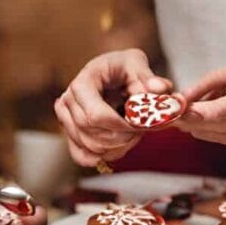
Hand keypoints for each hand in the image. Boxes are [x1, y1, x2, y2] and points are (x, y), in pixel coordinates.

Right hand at [54, 49, 173, 166]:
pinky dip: (99, 158)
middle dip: (120, 138)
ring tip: (133, 135)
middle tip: (141, 132)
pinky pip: (79, 154)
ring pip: (86, 145)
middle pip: (90, 132)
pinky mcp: (69, 129)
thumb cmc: (125, 67)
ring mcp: (66, 115)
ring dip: (115, 148)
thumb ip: (150, 79)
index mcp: (85, 80)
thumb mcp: (139, 66)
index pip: (95, 115)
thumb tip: (159, 88)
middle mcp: (69, 97)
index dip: (120, 126)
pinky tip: (115, 151)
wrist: (114, 71)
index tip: (140, 126)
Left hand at [176, 63, 225, 143]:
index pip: (216, 112)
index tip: (172, 107)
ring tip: (172, 115)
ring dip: (191, 127)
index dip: (192, 113)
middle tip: (162, 112)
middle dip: (184, 121)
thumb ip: (214, 81)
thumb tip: (185, 94)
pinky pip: (221, 137)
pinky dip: (203, 131)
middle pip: (210, 127)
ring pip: (213, 135)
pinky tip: (191, 122)